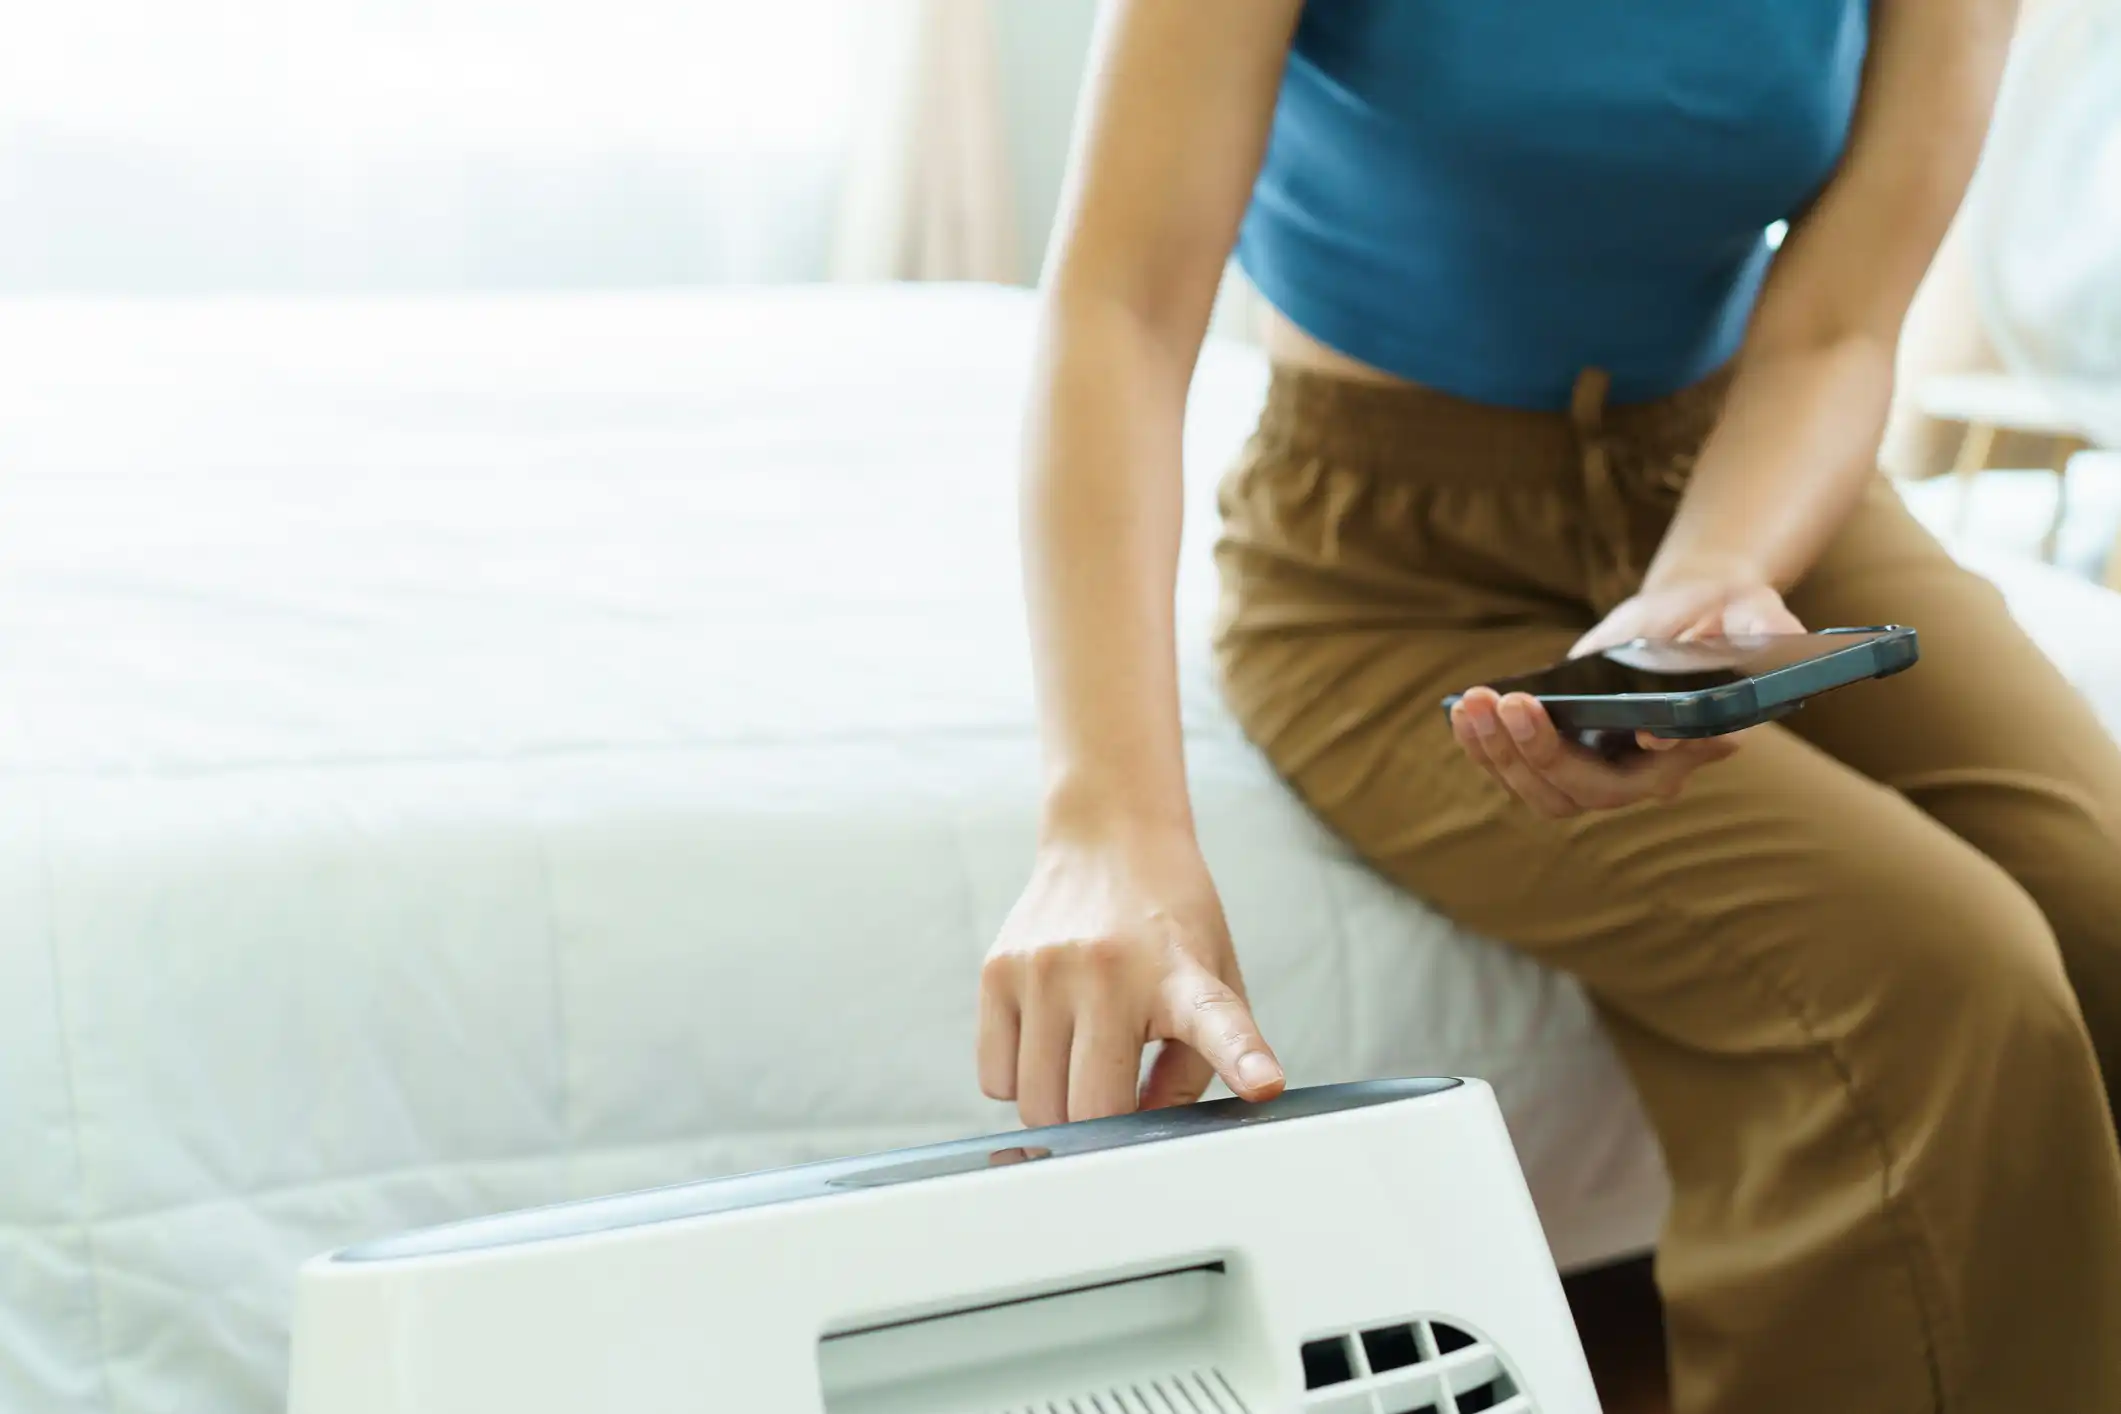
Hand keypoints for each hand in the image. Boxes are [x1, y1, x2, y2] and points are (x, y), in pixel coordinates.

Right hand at [980, 822, 1284, 1125]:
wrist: (1109, 837)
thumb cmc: (1169, 924)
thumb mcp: (1213, 982)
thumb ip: (1197, 1068)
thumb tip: (1144, 1134)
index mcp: (1179, 976)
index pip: (1215, 1021)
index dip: (1241, 1058)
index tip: (1264, 1082)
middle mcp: (1106, 971)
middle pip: (1090, 1110)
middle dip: (1106, 1126)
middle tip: (1121, 1094)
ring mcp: (1042, 969)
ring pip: (1034, 1104)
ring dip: (1061, 1107)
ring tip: (1084, 1062)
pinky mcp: (997, 971)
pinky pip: (995, 1078)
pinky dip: (1020, 1083)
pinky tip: (1047, 1045)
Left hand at [1450, 575, 1801, 817]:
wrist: (1692, 615)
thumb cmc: (1728, 619)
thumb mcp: (1755, 613)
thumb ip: (1763, 631)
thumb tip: (1762, 653)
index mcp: (1692, 750)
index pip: (1658, 775)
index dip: (1638, 765)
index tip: (1636, 733)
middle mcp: (1641, 773)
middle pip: (1581, 792)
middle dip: (1539, 754)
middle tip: (1512, 704)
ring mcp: (1594, 765)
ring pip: (1538, 789)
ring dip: (1498, 753)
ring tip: (1475, 705)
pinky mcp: (1558, 749)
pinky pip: (1512, 767)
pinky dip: (1483, 745)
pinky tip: (1464, 710)